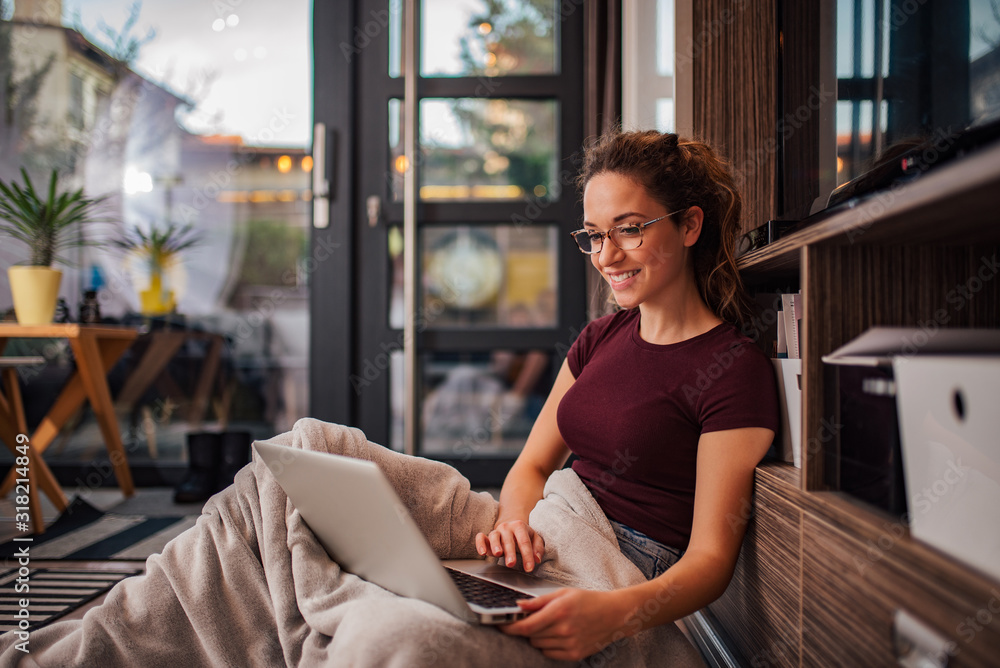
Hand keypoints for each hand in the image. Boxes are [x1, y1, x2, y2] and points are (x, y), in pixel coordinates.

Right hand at [475, 519, 544, 571]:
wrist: (511, 523)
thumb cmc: (523, 534)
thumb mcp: (535, 538)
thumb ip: (538, 548)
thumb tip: (537, 559)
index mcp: (520, 526)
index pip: (524, 542)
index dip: (527, 555)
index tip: (529, 568)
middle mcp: (507, 528)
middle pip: (509, 541)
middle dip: (510, 552)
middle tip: (511, 563)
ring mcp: (496, 531)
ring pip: (494, 537)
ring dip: (495, 545)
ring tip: (497, 554)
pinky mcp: (487, 537)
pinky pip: (481, 538)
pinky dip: (480, 544)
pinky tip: (482, 552)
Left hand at [499, 588, 632, 660]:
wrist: (615, 615)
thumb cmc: (588, 600)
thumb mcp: (563, 593)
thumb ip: (539, 601)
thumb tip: (518, 606)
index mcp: (559, 611)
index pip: (526, 626)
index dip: (509, 627)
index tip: (500, 625)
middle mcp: (563, 630)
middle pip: (530, 636)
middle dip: (526, 628)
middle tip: (532, 619)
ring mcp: (570, 644)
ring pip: (538, 645)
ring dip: (537, 637)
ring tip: (550, 625)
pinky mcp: (575, 654)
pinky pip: (549, 654)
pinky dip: (547, 646)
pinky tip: (557, 635)